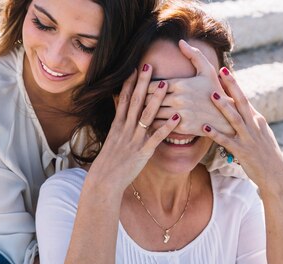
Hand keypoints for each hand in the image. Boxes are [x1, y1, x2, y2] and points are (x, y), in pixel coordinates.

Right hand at [89, 64, 181, 191]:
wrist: (104, 180)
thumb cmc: (109, 161)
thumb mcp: (112, 138)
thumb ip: (118, 123)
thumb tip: (120, 110)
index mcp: (118, 125)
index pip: (123, 98)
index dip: (129, 82)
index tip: (135, 67)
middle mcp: (125, 129)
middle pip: (134, 101)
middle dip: (142, 82)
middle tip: (149, 64)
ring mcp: (134, 139)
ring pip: (146, 116)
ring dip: (156, 99)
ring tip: (166, 84)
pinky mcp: (143, 152)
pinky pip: (157, 137)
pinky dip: (167, 127)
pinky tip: (178, 118)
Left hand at [145, 40, 234, 136]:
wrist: (227, 116)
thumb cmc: (215, 91)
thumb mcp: (207, 70)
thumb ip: (194, 54)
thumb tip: (180, 41)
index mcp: (180, 84)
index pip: (153, 85)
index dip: (143, 87)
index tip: (140, 88)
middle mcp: (178, 98)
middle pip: (150, 99)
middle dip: (141, 101)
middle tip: (134, 102)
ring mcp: (180, 113)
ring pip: (153, 113)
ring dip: (145, 113)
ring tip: (137, 113)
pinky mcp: (182, 127)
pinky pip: (161, 125)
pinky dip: (152, 125)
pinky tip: (148, 124)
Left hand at [203, 67, 282, 193]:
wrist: (276, 174)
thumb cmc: (265, 154)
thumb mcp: (261, 133)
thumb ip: (250, 120)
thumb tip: (241, 107)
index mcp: (258, 119)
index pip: (245, 99)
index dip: (235, 85)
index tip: (224, 71)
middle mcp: (254, 126)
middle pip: (242, 102)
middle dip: (232, 86)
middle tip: (222, 71)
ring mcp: (249, 138)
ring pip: (235, 119)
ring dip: (223, 107)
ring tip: (212, 94)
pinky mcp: (242, 152)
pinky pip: (227, 141)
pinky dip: (216, 134)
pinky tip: (205, 128)